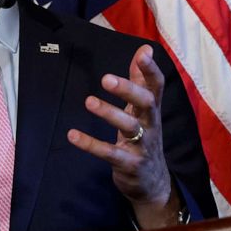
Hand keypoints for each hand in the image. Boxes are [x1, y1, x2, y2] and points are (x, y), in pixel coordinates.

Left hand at [67, 45, 180, 229]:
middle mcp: (151, 125)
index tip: (143, 54)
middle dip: (128, 90)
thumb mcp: (144, 110)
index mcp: (153, 110)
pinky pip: (109, 153)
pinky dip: (91, 144)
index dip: (151, 70)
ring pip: (129, 127)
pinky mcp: (129, 164)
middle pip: (146, 103)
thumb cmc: (145, 138)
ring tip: (88, 101)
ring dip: (109, 113)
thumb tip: (145, 48)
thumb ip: (141, 79)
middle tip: (106, 78)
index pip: (157, 86)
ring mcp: (142, 146)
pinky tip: (72, 135)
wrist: (153, 183)